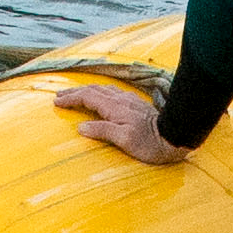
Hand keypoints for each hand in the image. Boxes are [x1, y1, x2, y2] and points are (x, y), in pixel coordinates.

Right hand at [60, 80, 181, 166]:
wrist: (175, 135)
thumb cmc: (151, 142)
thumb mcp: (125, 139)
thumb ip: (103, 131)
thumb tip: (81, 127)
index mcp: (114, 107)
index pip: (87, 97)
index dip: (71, 98)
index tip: (57, 102)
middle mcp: (120, 100)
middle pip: (93, 90)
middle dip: (75, 92)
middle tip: (60, 95)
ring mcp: (129, 100)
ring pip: (103, 89)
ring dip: (87, 91)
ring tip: (76, 94)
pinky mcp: (136, 104)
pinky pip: (113, 92)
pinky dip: (100, 92)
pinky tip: (102, 96)